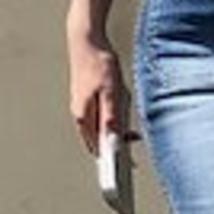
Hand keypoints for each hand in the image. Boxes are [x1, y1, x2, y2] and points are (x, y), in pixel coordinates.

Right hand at [68, 33, 139, 156]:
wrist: (86, 41)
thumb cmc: (98, 64)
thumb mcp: (111, 91)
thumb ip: (112, 116)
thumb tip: (114, 138)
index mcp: (84, 117)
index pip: (98, 149)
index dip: (110, 162)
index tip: (123, 172)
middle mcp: (81, 116)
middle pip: (99, 142)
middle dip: (116, 148)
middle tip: (133, 154)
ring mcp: (83, 109)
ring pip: (102, 129)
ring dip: (117, 132)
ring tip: (131, 130)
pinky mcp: (88, 101)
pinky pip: (102, 118)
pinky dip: (114, 120)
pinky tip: (124, 113)